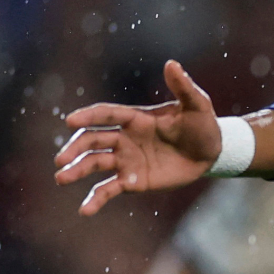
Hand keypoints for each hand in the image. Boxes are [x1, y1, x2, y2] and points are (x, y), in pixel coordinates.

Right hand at [54, 60, 221, 214]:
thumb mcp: (198, 105)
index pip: (107, 115)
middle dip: (76, 148)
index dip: (89, 116)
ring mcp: (127, 160)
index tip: (71, 121)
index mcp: (136, 118)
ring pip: (95, 164)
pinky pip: (109, 189)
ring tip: (61, 178)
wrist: (212, 152)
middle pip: (94, 140)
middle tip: (61, 159)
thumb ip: (183, 86)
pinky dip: (96, 199)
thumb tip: (171, 63)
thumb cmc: (203, 125)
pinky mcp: (132, 181)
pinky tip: (85, 210)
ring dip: (77, 171)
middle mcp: (125, 138)